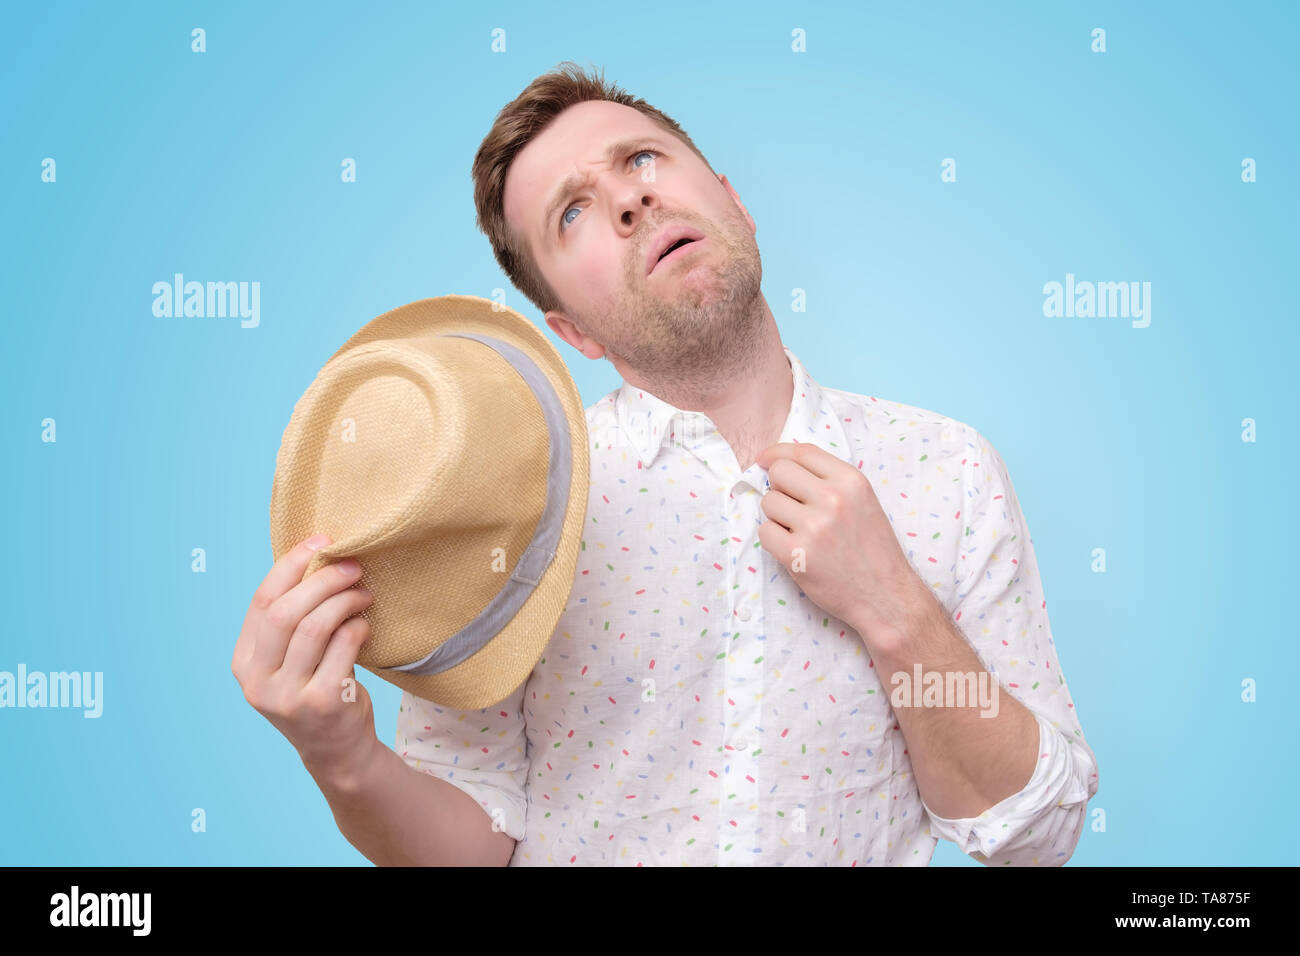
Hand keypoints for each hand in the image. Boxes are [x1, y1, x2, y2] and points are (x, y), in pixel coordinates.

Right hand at [231, 534, 378, 787]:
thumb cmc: (316, 690)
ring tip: (363, 593)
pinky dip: (357, 626)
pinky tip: (365, 624)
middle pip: (286, 611)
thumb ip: (291, 622)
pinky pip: (343, 646)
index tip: (321, 542)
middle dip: (322, 580)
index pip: (262, 601)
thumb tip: (316, 557)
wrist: (338, 751)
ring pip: (315, 626)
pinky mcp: (323, 702)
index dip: (291, 565)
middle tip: (352, 567)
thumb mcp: (289, 661)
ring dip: (344, 600)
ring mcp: (289, 696)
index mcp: (244, 663)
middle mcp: (258, 682)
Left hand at [754, 442, 926, 644]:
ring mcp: (814, 526)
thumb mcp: (862, 501)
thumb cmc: (872, 549)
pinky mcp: (797, 554)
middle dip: (779, 487)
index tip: (765, 460)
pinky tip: (796, 550)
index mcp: (851, 481)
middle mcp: (833, 498)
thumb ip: (829, 480)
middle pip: (779, 472)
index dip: (777, 453)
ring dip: (778, 516)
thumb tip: (778, 463)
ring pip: (768, 502)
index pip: (802, 451)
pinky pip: (764, 532)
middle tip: (793, 508)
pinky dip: (774, 540)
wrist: (885, 596)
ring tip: (801, 532)